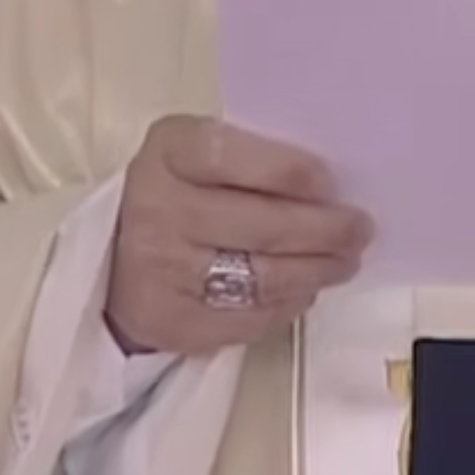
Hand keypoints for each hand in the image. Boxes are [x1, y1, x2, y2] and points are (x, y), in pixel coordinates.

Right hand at [103, 115, 373, 356]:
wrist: (115, 259)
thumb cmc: (180, 192)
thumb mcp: (199, 155)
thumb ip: (253, 158)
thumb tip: (332, 186)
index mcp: (170, 152)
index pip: (230, 157)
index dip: (287, 171)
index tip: (331, 184)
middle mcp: (157, 209)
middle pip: (261, 226)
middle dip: (325, 230)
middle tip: (360, 229)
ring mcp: (163, 271)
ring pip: (264, 277)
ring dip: (318, 271)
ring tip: (345, 261)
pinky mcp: (174, 322)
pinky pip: (251, 317)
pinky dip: (289, 304)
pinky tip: (305, 288)